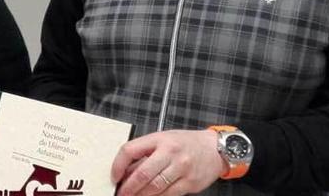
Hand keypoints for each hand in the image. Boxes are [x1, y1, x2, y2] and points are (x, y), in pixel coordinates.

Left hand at [111, 129, 225, 195]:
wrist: (214, 149)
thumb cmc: (185, 143)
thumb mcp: (162, 140)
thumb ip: (144, 154)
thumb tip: (125, 172)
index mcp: (159, 139)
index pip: (130, 150)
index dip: (118, 165)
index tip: (114, 176)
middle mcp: (170, 153)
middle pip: (142, 173)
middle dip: (128, 187)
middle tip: (121, 193)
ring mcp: (182, 168)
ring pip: (155, 187)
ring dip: (140, 195)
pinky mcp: (190, 183)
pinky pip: (169, 195)